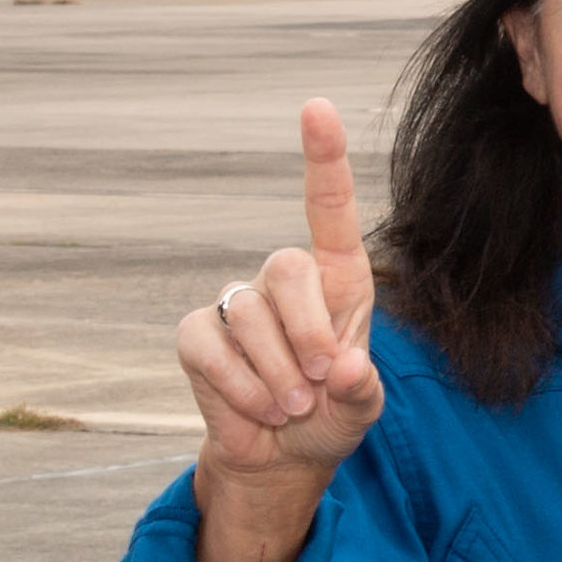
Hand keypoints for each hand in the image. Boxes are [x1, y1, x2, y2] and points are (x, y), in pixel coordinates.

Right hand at [179, 99, 385, 506]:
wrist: (283, 455)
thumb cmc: (331, 415)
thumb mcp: (362, 406)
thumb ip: (362, 388)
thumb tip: (345, 369)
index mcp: (339, 279)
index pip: (329, 208)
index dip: (322, 158)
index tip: (316, 107)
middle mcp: (286, 279)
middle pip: (287, 269)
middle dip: (307, 333)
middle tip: (319, 383)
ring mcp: (237, 303)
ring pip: (250, 317)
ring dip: (276, 376)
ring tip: (292, 406)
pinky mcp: (198, 334)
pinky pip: (209, 348)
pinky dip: (238, 388)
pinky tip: (257, 410)